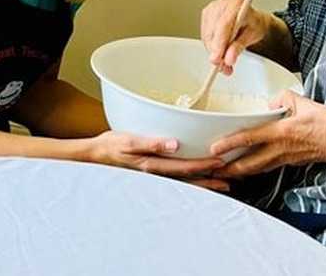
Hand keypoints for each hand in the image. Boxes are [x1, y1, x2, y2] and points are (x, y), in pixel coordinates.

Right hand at [87, 131, 224, 177]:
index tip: (221, 163)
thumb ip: (151, 142)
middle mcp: (156, 176)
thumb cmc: (111, 146)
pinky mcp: (152, 175)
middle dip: (210, 181)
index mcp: (153, 166)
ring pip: (185, 184)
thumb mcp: (129, 140)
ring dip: (204, 184)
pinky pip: (176, 181)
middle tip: (230, 182)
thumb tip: (174, 144)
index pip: (185, 167)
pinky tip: (199, 181)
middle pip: (189, 180)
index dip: (204, 165)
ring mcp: (155, 179)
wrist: (95, 155)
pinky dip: (191, 182)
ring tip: (222, 185)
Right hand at [200, 0, 268, 74]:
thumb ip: (240, 46)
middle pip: (213, 31)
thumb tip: (229, 58)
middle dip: (217, 52)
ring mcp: (212, 9)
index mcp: (236, 4)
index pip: (223, 25)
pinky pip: (205, 35)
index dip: (219, 44)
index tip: (217, 59)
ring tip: (225, 63)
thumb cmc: (253, 24)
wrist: (251, 19)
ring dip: (214, 52)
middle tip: (225, 67)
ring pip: (207, 35)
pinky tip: (221, 51)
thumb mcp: (252, 36)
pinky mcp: (206, 16)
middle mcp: (222, 4)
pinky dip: (211, 47)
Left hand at [210, 91, 325, 177]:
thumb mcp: (305, 102)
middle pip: (248, 163)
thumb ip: (284, 98)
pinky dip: (255, 169)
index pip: (249, 139)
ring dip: (240, 171)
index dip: (230, 144)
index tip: (214, 148)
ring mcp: (285, 158)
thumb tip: (273, 102)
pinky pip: (268, 167)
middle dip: (229, 169)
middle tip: (213, 170)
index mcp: (280, 133)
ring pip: (257, 168)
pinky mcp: (290, 162)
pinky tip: (250, 168)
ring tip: (226, 172)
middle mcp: (280, 149)